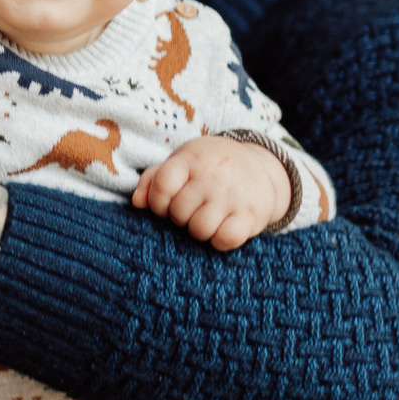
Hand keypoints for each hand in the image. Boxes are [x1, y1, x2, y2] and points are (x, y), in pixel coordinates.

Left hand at [132, 135, 290, 250]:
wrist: (261, 166)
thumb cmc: (211, 166)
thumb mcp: (183, 161)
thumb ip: (154, 179)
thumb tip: (137, 203)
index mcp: (192, 159)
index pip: (161, 185)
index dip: (158, 202)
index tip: (166, 204)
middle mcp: (213, 175)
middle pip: (179, 213)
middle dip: (181, 217)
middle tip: (193, 208)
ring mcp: (233, 195)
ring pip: (200, 230)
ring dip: (199, 230)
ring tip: (207, 218)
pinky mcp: (250, 215)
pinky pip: (225, 239)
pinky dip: (220, 240)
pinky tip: (222, 228)